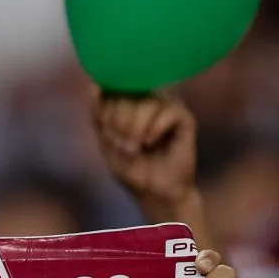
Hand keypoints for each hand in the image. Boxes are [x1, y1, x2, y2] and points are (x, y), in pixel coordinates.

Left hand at [90, 88, 197, 207]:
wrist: (154, 192)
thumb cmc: (131, 168)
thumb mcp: (106, 141)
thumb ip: (99, 114)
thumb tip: (93, 85)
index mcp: (127, 102)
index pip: (111, 90)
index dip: (106, 112)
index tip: (108, 134)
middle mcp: (147, 99)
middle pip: (128, 94)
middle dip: (119, 122)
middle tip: (123, 146)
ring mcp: (166, 107)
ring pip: (148, 101)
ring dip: (136, 127)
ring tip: (135, 148)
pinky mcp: (184, 118)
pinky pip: (168, 111)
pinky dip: (155, 129)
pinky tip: (150, 143)